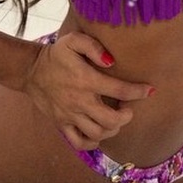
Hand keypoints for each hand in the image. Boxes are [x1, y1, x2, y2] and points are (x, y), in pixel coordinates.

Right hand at [24, 31, 154, 149]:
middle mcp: (79, 101)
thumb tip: (111, 61)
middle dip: (126, 116)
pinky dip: (93, 142)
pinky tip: (100, 132)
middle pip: (111, 120)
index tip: (150, 90)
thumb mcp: (73, 40)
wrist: (31, 71)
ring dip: (113, 129)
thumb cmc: (56, 54)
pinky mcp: (62, 124)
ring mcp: (70, 115)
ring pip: (98, 133)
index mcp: (86, 80)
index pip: (119, 89)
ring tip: (116, 119)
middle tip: (129, 108)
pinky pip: (79, 142)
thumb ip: (94, 47)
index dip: (138, 91)